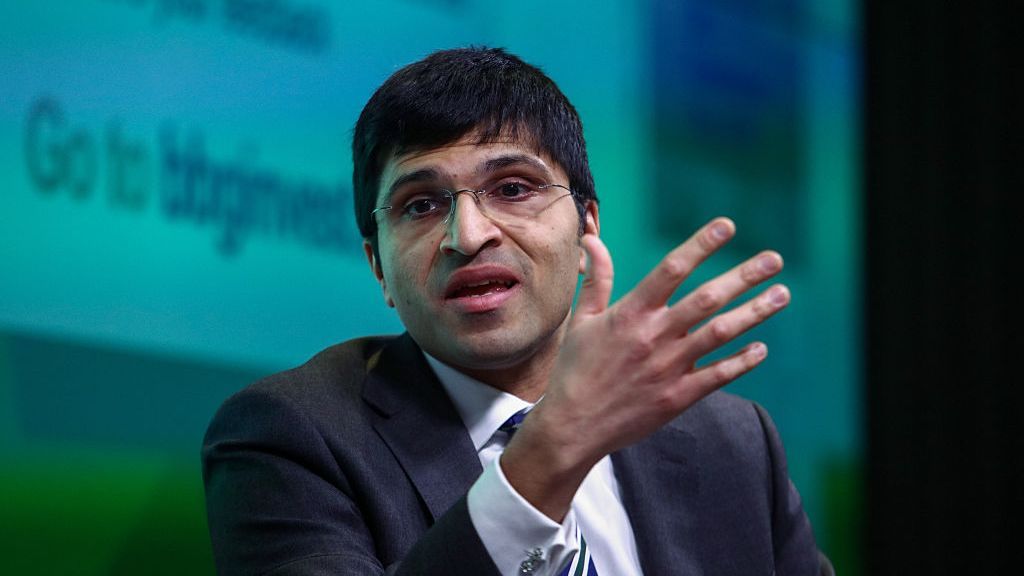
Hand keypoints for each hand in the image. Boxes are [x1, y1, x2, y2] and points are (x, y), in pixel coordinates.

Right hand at [503, 217, 789, 519]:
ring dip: (754, 312)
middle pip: (706, 298)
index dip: (701, 245)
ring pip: (720, 333)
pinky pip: (718, 375)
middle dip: (744, 276)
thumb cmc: (575, 370)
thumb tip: (592, 239)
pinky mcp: (677, 397)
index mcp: (630, 313)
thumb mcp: (582, 320)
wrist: (572, 425)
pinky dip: (742, 361)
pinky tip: (762, 347)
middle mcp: (653, 336)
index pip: (672, 269)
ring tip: (782, 294)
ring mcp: (668, 367)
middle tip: (774, 259)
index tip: (727, 226)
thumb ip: (597, 279)